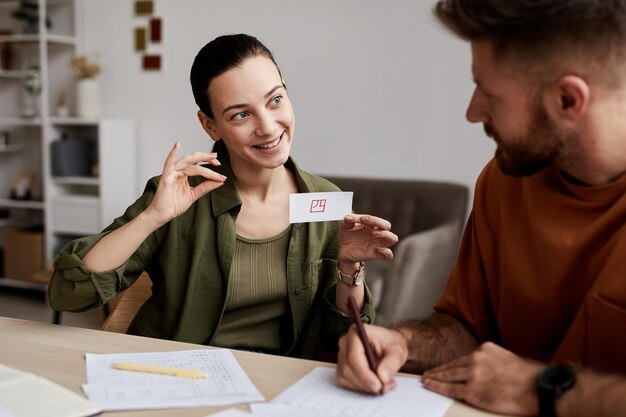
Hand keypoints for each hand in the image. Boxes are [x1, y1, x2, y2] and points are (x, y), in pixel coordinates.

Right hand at [144, 142, 225, 226]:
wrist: (162, 215)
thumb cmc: (174, 205)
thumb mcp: (194, 194)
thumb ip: (206, 187)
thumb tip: (221, 181)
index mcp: (184, 175)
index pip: (198, 165)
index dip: (208, 164)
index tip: (219, 165)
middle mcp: (178, 171)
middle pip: (193, 160)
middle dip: (206, 157)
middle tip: (217, 159)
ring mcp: (172, 173)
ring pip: (187, 163)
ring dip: (200, 159)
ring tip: (212, 158)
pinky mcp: (166, 177)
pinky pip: (168, 163)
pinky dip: (172, 154)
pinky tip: (177, 145)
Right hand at [337, 324, 407, 393]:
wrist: (389, 346)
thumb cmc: (391, 343)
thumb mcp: (397, 351)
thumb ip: (391, 362)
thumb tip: (382, 376)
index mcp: (356, 333)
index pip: (354, 356)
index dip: (364, 373)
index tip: (377, 385)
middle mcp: (345, 343)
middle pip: (348, 368)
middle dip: (366, 382)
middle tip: (384, 387)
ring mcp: (342, 356)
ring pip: (346, 377)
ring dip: (365, 386)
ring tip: (384, 384)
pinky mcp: (343, 367)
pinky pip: (347, 382)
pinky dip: (362, 387)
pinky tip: (375, 383)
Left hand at [338, 214, 397, 266]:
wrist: (344, 250)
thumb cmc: (347, 236)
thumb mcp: (345, 227)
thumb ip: (347, 221)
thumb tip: (348, 217)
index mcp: (371, 225)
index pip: (376, 219)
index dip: (370, 218)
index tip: (361, 219)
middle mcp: (377, 233)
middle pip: (387, 225)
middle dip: (380, 223)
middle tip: (370, 226)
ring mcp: (378, 243)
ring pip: (393, 238)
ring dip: (386, 235)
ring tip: (374, 234)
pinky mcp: (377, 254)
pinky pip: (389, 254)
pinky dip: (386, 252)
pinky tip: (377, 249)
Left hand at [422, 342, 541, 415]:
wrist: (538, 389)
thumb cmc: (530, 378)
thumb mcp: (508, 359)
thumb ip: (493, 361)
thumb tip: (487, 369)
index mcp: (485, 349)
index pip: (463, 358)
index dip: (451, 364)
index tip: (443, 367)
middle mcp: (476, 359)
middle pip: (452, 365)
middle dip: (439, 370)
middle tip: (428, 373)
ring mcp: (473, 375)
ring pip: (448, 375)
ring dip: (434, 377)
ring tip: (425, 379)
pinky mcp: (473, 392)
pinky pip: (450, 389)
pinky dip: (437, 387)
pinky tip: (429, 385)